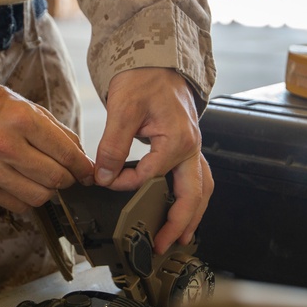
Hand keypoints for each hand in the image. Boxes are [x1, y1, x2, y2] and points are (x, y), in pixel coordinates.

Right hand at [0, 86, 94, 211]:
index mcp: (22, 120)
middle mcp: (4, 145)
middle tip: (68, 175)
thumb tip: (84, 162)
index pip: (66, 155)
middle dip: (68, 180)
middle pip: (54, 178)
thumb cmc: (0, 110)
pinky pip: (17, 205)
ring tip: (46, 180)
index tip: (88, 173)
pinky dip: (28, 199)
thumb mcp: (34, 110)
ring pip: (38, 196)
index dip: (83, 168)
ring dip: (49, 191)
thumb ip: (62, 136)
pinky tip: (27, 184)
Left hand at [95, 68, 213, 253]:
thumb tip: (105, 175)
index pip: (150, 176)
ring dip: (191, 216)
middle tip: (161, 245)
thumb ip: (113, 145)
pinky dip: (191, 200)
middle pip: (193, 195)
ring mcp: (193, 149)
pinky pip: (196, 180)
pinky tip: (181, 211)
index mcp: (178, 140)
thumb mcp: (122, 109)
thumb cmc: (144, 79)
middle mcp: (191, 147)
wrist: (156, 61)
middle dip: (179, 224)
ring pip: (201, 190)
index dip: (126, 183)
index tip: (106, 180)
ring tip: (178, 238)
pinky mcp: (187, 148)